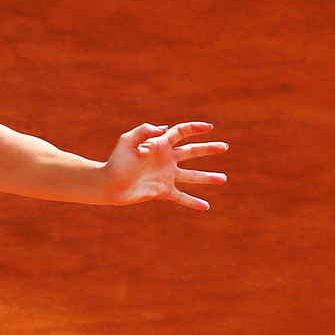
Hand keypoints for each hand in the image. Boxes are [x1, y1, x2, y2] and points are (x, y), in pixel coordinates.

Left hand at [103, 122, 227, 209]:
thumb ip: (145, 131)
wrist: (109, 183)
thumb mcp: (127, 140)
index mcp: (159, 144)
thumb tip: (164, 128)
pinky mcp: (163, 191)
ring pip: (192, 175)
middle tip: (224, 147)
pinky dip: (193, 202)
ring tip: (223, 178)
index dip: (194, 128)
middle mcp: (166, 159)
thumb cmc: (116, 160)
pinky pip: (181, 197)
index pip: (180, 132)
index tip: (209, 127)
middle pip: (191, 152)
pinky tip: (205, 206)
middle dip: (208, 149)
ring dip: (208, 177)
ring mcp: (166, 175)